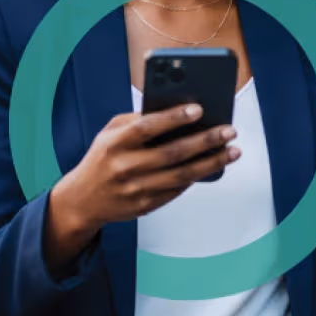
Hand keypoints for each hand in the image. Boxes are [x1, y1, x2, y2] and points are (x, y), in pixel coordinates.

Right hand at [45, 104, 239, 271]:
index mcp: (114, 143)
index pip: (147, 127)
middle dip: (205, 140)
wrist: (83, 199)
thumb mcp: (110, 133)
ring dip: (211, 162)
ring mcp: (136, 189)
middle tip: (229, 131)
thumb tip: (177, 112)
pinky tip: (213, 165)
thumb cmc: (103, 157)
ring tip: (233, 151)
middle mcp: (125, 167)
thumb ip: (137, 121)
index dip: (174, 117)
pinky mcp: (145, 206)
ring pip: (182, 175)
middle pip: (172, 153)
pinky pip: (177, 190)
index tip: (200, 109)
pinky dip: (197, 177)